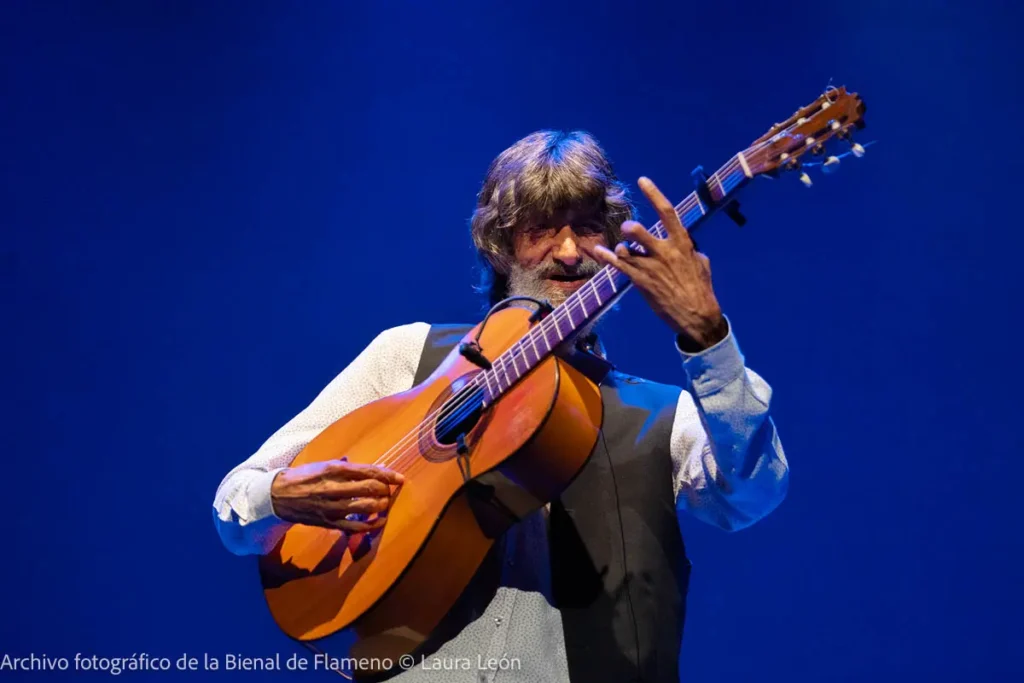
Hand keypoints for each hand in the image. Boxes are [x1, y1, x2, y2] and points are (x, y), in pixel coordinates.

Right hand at [270, 458, 404, 531]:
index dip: (388, 475)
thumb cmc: (305, 477)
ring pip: (366, 507)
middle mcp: (334, 488)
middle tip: (390, 489)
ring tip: (385, 502)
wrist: (279, 496)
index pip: (368, 471)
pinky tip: (380, 521)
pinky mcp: (330, 522)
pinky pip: (356, 527)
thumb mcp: (325, 465)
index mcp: (334, 470)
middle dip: (385, 489)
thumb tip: (373, 469)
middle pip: (370, 488)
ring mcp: (333, 507)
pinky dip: (372, 525)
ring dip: (381, 505)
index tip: (399, 478)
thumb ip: (348, 467)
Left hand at [589, 177, 727, 349]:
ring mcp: (651, 268)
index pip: (668, 212)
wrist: (697, 316)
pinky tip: (598, 251)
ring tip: (622, 250)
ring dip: (621, 248)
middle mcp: (665, 252)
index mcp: (682, 244)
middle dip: (630, 228)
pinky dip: (607, 257)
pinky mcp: (641, 282)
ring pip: (626, 250)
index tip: (642, 180)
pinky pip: (619, 266)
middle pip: (641, 232)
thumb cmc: (701, 289)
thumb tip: (684, 242)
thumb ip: (689, 249)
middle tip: (627, 227)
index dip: (654, 194)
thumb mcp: (701, 263)